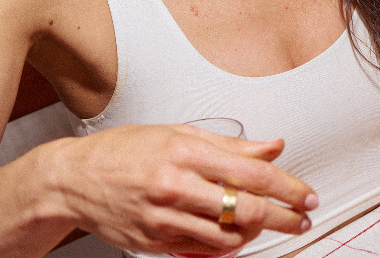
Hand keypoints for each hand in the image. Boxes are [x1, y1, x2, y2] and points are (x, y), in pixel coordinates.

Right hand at [46, 123, 316, 254]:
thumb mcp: (181, 133)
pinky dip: (226, 246)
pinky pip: (201, 250)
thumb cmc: (126, 150)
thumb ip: (232, 145)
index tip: (306, 195)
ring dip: (256, 234)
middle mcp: (176, 186)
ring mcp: (163, 218)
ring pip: (225, 236)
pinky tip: (237, 237)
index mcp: (187, 152)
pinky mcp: (152, 243)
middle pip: (244, 209)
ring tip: (269, 226)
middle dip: (282, 218)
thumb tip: (273, 147)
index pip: (252, 174)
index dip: (287, 187)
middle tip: (301, 220)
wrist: (73, 180)